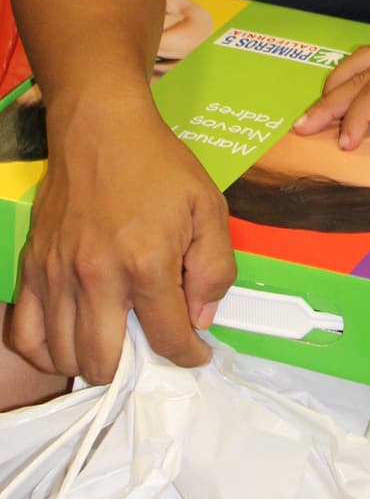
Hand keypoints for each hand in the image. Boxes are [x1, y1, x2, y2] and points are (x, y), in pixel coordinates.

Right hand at [12, 95, 235, 382]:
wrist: (101, 127)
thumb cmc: (159, 165)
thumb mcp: (209, 206)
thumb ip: (214, 267)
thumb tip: (200, 318)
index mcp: (147, 262)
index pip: (167, 338)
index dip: (188, 355)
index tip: (195, 354)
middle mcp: (97, 276)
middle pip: (106, 364)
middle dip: (134, 371)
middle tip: (149, 352)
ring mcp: (58, 275)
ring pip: (66, 357)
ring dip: (93, 364)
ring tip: (116, 347)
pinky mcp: (33, 268)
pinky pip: (27, 335)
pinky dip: (47, 353)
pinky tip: (70, 344)